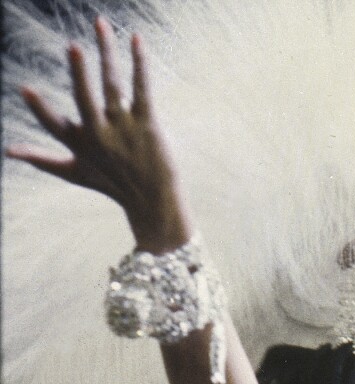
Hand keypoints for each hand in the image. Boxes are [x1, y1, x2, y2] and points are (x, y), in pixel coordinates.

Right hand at [5, 16, 190, 252]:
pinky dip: (139, 64)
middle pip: (86, 98)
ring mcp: (125, 128)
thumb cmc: (111, 184)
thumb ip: (41, 159)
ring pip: (113, 85)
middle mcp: (101, 135)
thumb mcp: (73, 172)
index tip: (26, 90)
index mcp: (80, 143)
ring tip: (100, 25)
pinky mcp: (148, 124)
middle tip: (73, 47)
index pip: (55, 125)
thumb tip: (6, 150)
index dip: (41, 109)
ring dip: (107, 53)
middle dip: (79, 73)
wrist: (153, 201)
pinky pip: (142, 88)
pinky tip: (137, 40)